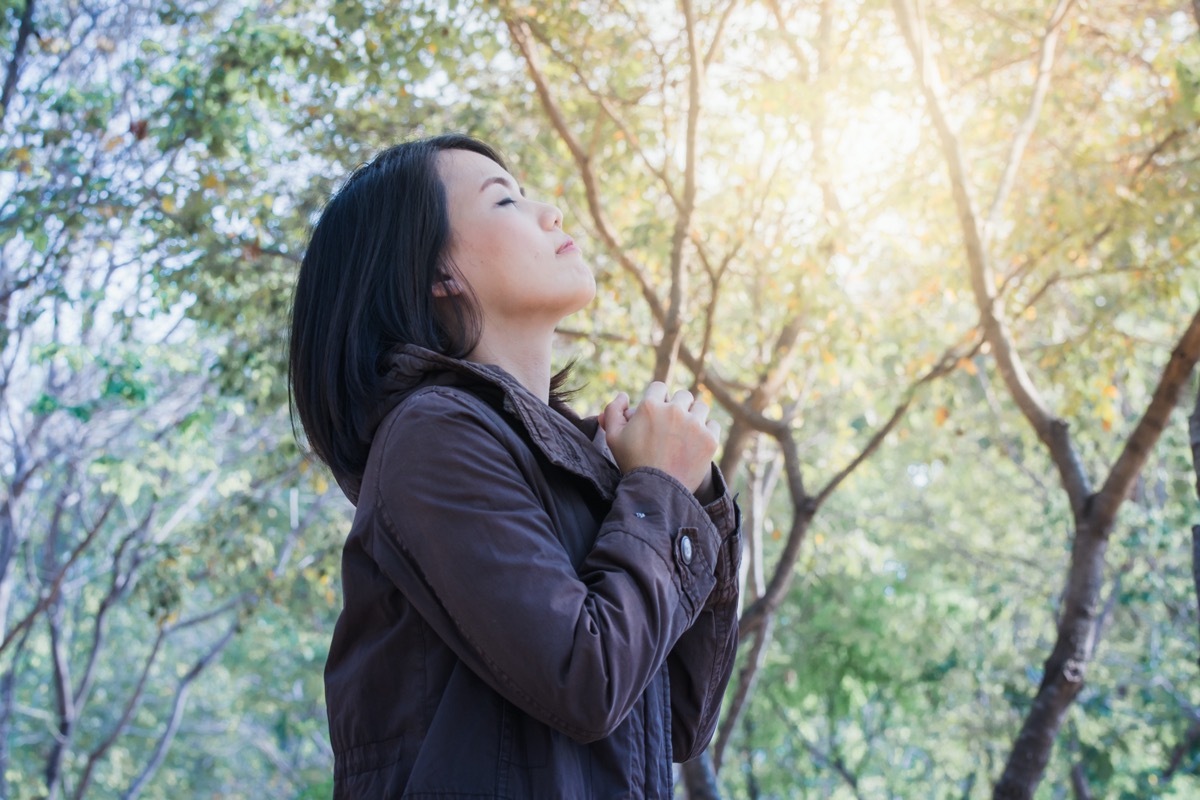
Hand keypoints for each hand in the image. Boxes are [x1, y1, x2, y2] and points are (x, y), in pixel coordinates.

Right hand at [599, 382, 719, 493]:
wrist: (656, 492)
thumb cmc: (632, 464)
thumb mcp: (613, 438)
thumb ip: (612, 411)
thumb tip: (623, 396)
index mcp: (650, 406)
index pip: (659, 387)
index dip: (657, 399)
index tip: (658, 414)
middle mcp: (674, 411)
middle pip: (683, 395)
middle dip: (678, 406)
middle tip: (673, 424)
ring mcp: (694, 424)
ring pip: (700, 407)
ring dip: (695, 415)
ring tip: (687, 431)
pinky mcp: (709, 439)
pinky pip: (713, 425)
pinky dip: (707, 431)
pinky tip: (697, 442)